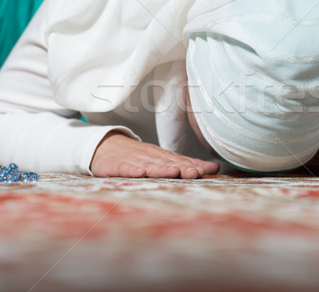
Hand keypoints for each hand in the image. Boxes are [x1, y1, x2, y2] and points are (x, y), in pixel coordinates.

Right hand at [90, 132, 219, 177]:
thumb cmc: (137, 156)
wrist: (103, 146)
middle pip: (167, 162)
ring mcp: (132, 160)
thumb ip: (187, 163)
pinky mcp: (114, 165)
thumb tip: (215, 168)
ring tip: (174, 171)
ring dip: (161, 168)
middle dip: (182, 167)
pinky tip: (139, 173)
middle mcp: (149, 156)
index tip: (207, 171)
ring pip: (148, 165)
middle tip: (195, 173)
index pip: (179, 160)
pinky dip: (131, 170)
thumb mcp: (162, 158)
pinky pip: (123, 168)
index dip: (193, 165)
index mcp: (161, 156)